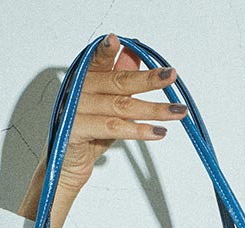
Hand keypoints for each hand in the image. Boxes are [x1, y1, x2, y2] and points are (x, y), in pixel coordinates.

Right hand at [19, 33, 187, 227]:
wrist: (67, 169)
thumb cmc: (88, 136)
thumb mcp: (108, 107)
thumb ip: (120, 82)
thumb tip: (136, 58)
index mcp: (84, 81)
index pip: (98, 61)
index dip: (108, 51)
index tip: (120, 41)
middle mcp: (77, 91)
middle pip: (117, 82)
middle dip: (148, 79)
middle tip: (171, 76)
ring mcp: (75, 111)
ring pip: (121, 106)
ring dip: (153, 109)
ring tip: (177, 112)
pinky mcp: (76, 131)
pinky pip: (112, 128)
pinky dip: (138, 130)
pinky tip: (157, 132)